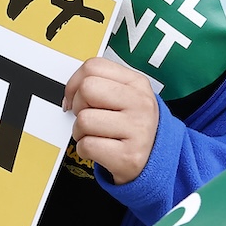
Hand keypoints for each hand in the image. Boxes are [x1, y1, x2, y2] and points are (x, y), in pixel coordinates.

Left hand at [63, 57, 158, 184]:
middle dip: (78, 105)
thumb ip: (101, 84)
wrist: (156, 159)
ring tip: (95, 135)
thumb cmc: (132, 125)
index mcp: (137, 83)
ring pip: (84, 119)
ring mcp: (137, 129)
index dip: (75, 82)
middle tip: (88, 117)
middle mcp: (140, 103)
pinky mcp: (128, 156)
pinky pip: (87, 146)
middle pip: (87, 89)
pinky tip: (99, 149)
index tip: (76, 97)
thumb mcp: (126, 96)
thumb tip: (70, 92)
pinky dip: (84, 150)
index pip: (94, 67)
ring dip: (80, 132)